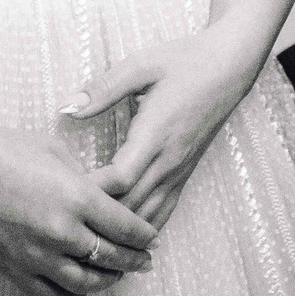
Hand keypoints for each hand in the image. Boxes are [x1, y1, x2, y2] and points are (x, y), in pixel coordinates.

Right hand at [0, 119, 158, 295]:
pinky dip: (71, 294)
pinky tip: (78, 285)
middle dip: (134, 260)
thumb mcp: (53, 151)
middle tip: (145, 260)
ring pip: (86, 282)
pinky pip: (52, 294)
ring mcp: (37, 255)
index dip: (144, 236)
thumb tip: (107, 195)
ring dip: (106, 279)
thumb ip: (86, 179)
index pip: (126, 227)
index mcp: (77, 197)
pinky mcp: (14, 269)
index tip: (151, 238)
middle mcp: (62, 232)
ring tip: (115, 273)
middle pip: (112, 257)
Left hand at [74, 25, 259, 230]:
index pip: (121, 178)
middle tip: (67, 214)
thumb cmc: (185, 61)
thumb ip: (103, 89)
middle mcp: (169, 159)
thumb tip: (68, 106)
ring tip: (90, 233)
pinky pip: (164, 211)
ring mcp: (179, 170)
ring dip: (120, 227)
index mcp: (156, 133)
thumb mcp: (141, 65)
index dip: (93, 188)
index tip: (65, 186)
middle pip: (132, 204)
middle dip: (100, 214)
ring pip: (148, 215)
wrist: (229, 66)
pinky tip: (125, 234)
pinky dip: (143, 226)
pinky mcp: (184, 173)